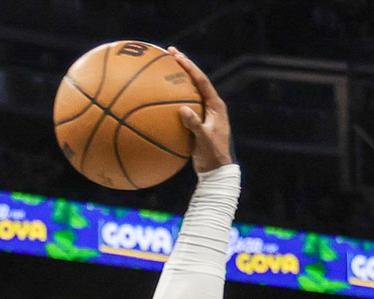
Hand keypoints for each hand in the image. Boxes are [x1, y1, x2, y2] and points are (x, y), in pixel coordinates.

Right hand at [169, 47, 232, 173]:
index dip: (189, 67)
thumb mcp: (204, 140)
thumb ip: (194, 125)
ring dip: (177, 80)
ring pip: (189, 92)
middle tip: (169, 52)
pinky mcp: (196, 122)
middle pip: (196, 80)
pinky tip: (157, 99)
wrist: (216, 171)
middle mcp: (211, 106)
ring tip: (163, 68)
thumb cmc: (212, 156)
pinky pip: (183, 106)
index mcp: (216, 106)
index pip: (202, 81)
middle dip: (183, 66)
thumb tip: (182, 109)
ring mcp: (203, 113)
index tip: (177, 56)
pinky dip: (172, 100)